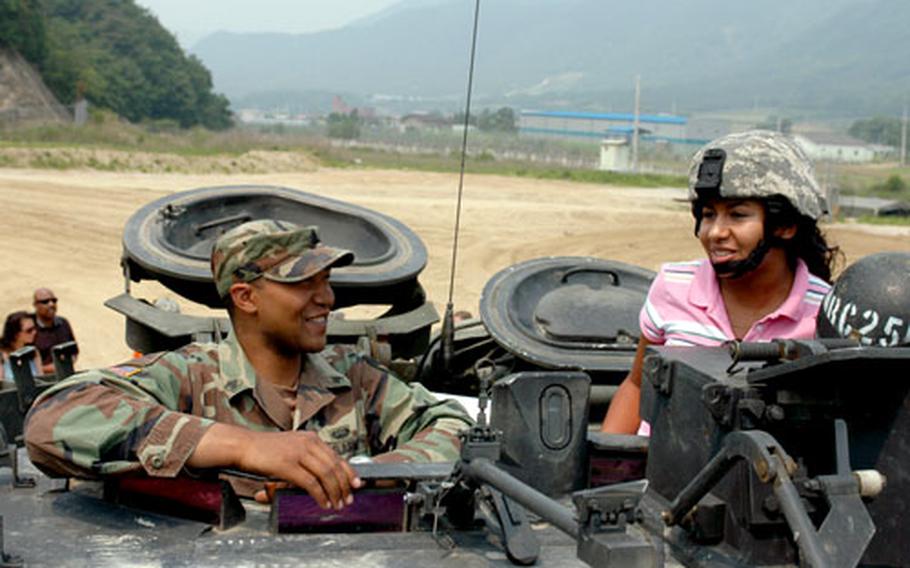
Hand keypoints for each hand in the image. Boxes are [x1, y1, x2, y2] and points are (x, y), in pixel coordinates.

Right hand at [190, 424, 362, 509]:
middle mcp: (308, 443)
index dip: (349, 472)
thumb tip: (324, 473)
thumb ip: (308, 455)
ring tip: (336, 504)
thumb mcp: (292, 446)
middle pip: (334, 466)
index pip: (336, 456)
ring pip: (325, 474)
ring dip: (334, 492)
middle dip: (344, 485)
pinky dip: (320, 494)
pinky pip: (311, 482)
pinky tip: (323, 502)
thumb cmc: (266, 449)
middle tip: (348, 499)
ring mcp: (298, 453)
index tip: (356, 484)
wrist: (244, 445)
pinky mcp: (288, 465)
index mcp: (311, 438)